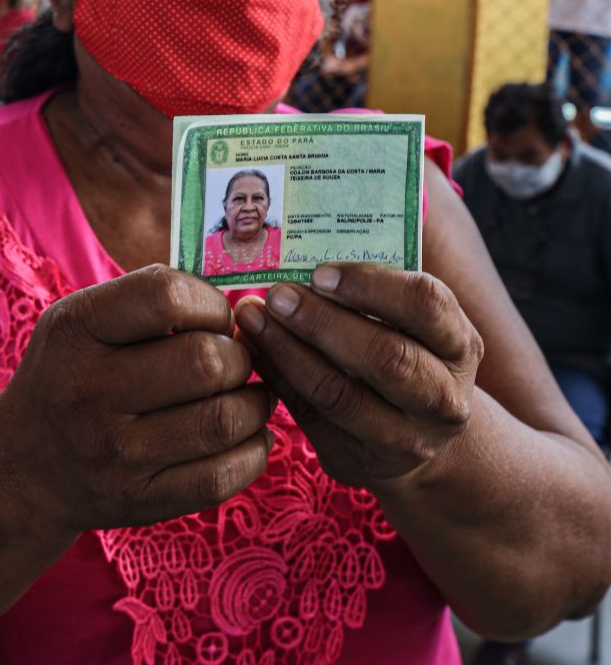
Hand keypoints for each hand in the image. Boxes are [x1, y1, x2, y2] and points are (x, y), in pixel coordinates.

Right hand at [0, 265, 272, 536]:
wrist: (21, 468)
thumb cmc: (69, 373)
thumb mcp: (82, 318)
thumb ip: (148, 298)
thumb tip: (238, 309)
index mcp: (76, 330)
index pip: (167, 297)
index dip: (210, 303)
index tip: (214, 318)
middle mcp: (90, 392)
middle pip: (206, 362)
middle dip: (240, 356)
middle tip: (235, 360)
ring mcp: (114, 455)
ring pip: (223, 421)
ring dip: (254, 404)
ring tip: (248, 395)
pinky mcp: (138, 502)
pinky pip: (220, 478)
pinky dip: (253, 452)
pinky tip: (248, 435)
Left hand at [234, 263, 482, 489]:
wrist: (418, 434)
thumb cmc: (407, 351)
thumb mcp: (413, 322)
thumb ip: (378, 290)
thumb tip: (309, 251)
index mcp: (460, 345)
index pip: (426, 304)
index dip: (371, 285)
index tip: (320, 272)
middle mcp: (443, 398)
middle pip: (385, 357)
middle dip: (322, 322)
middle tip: (277, 294)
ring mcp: (404, 439)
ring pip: (340, 395)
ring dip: (288, 350)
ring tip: (253, 317)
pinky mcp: (358, 462)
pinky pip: (309, 417)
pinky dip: (277, 378)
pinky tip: (255, 348)